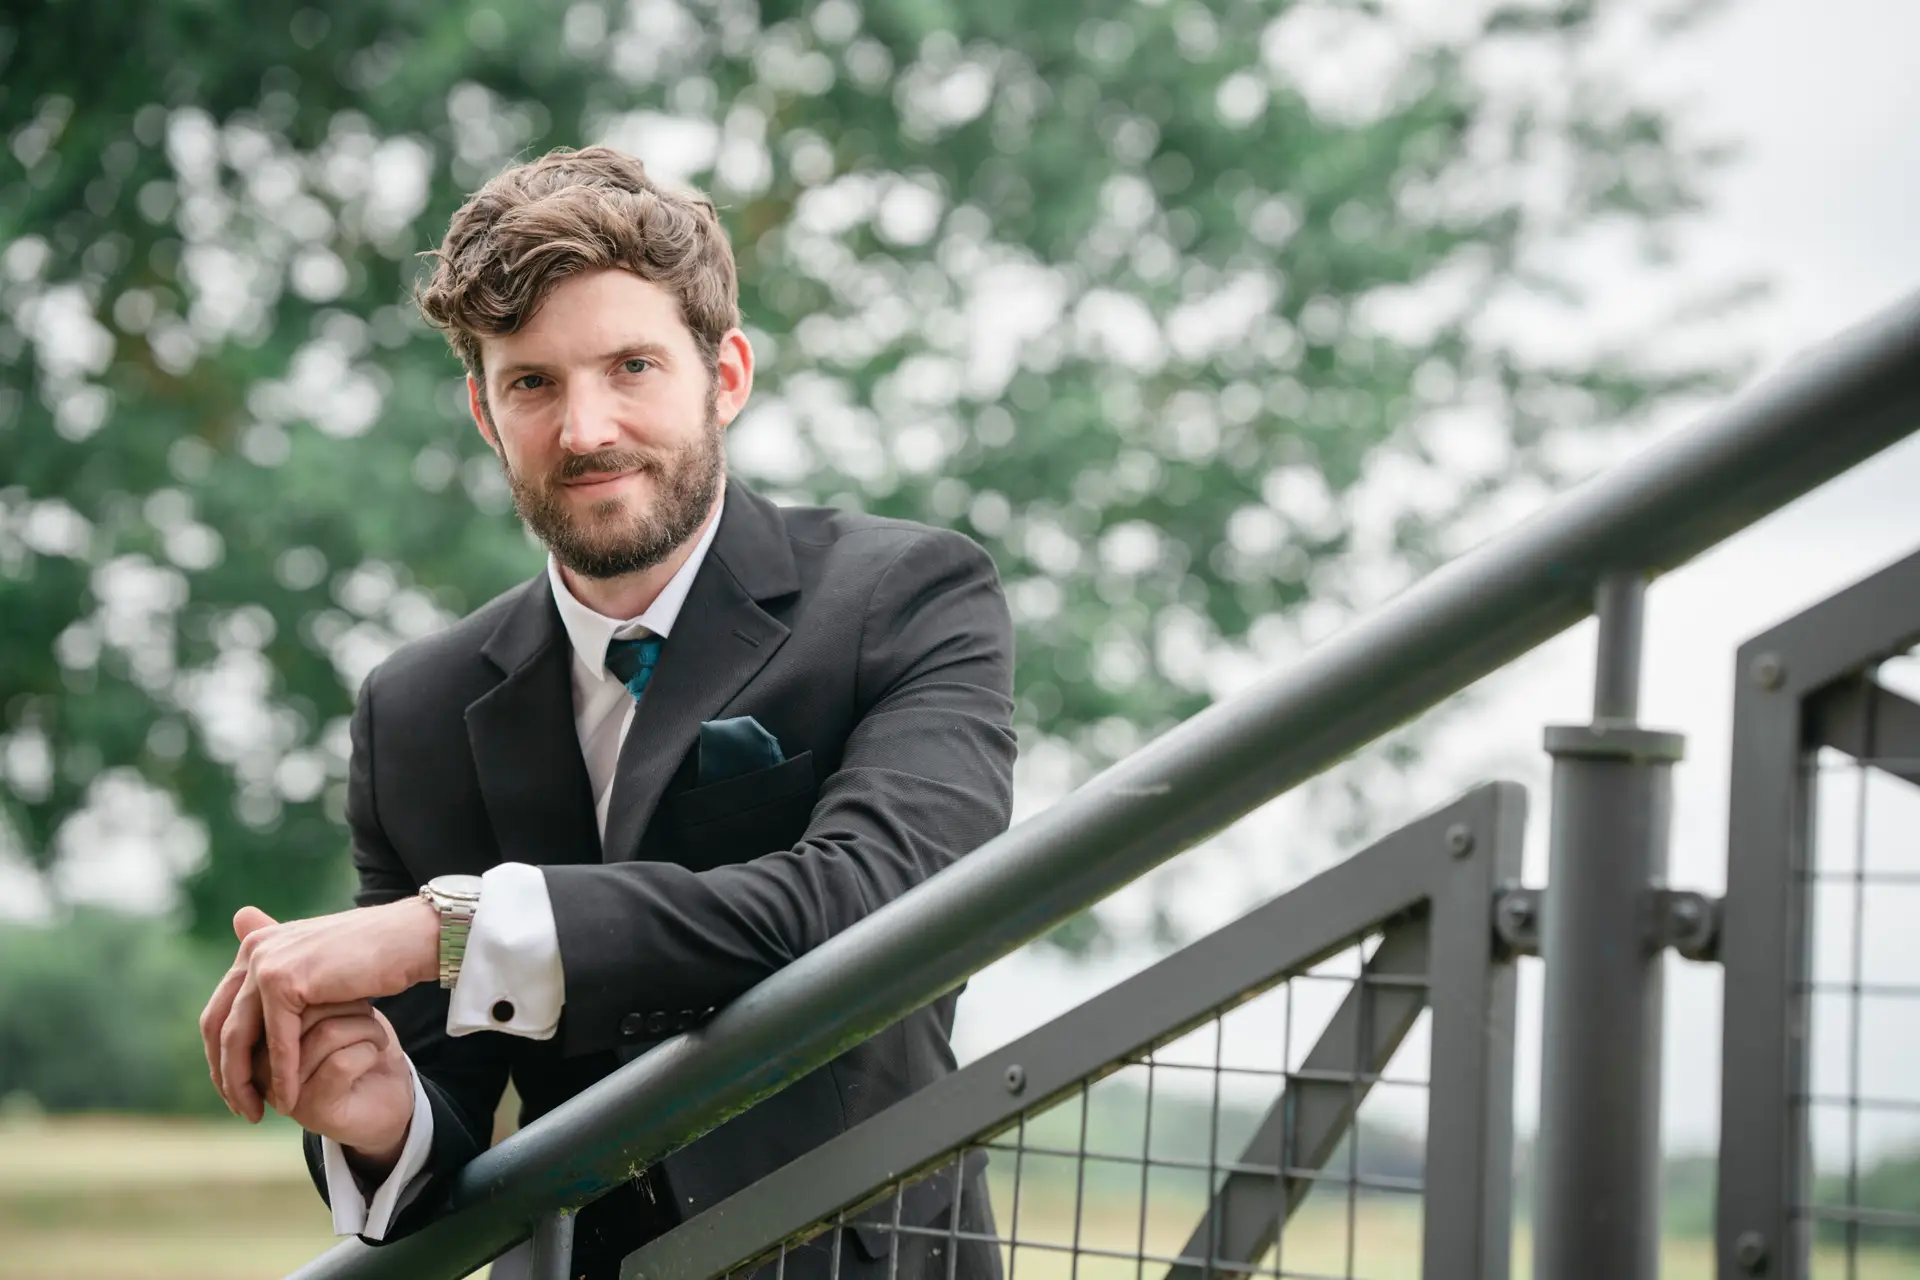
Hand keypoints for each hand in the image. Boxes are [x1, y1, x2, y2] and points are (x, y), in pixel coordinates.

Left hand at [200, 899, 437, 1120]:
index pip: (219, 1009)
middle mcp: (253, 949)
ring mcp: (266, 963)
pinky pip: (277, 1042)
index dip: (221, 1054)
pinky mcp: (284, 981)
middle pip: (219, 1026)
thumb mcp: (320, 966)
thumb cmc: (373, 954)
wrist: (410, 939)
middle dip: (226, 1073)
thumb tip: (268, 975)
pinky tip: (290, 1101)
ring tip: (259, 1111)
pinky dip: (282, 1077)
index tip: (237, 1089)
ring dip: (244, 1082)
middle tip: (242, 1108)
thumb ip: (289, 974)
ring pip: (239, 1038)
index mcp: (256, 944)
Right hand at [250, 1001, 415, 1174]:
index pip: (281, 995)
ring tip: (376, 1034)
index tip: (352, 993)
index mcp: (258, 1040)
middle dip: (345, 1004)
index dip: (325, 990)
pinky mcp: (313, 1108)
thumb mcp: (331, 1012)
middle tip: (368, 1010)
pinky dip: (369, 1049)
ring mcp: (283, 1091)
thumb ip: (304, 992)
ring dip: (364, 1027)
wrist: (390, 1096)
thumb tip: (269, 938)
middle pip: (301, 1012)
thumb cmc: (358, 1046)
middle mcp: (262, 1068)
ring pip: (325, 1034)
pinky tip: (377, 1052)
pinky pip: (341, 1062)